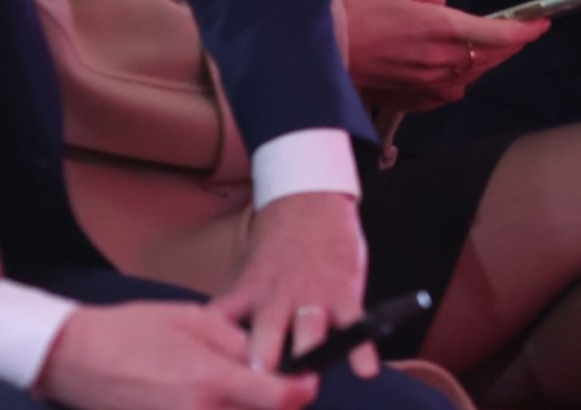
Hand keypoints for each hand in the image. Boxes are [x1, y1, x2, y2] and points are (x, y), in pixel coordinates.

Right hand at [37, 302, 303, 409]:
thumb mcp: (194, 319)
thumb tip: (270, 360)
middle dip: (277, 405)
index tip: (306, 381)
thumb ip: (238, 342)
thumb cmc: (132, 332)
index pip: (280, 400)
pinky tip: (211, 401)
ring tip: (241, 392)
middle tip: (274, 386)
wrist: (77, 359)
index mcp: (210, 380)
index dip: (302, 390)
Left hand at [211, 191, 374, 376]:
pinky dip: (361, 348)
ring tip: (305, 380)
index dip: (219, 355)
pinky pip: (354, 323)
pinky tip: (365, 370)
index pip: (226, 326)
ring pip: (309, 329)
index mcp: (249, 294)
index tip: (215, 379)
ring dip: (306, 353)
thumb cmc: (277, 245)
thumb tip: (216, 350)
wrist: (310, 199)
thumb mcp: (248, 274)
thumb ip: (237, 310)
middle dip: (263, 361)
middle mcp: (278, 298)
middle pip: (266, 334)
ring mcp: (314, 295)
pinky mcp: (344, 291)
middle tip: (261, 381)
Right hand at [339, 0, 546, 111]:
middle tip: (519, 32)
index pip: (499, 34)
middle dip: (510, 44)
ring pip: (473, 75)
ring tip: (487, 47)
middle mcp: (443, 60)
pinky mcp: (416, 100)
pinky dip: (459, 78)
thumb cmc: (361, 11)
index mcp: (443, 27)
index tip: (542, 24)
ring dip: (484, 61)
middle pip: (492, 57)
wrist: (325, 48)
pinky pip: (450, 90)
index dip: (526, 30)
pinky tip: (453, 66)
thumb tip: (445, 8)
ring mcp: (430, 84)